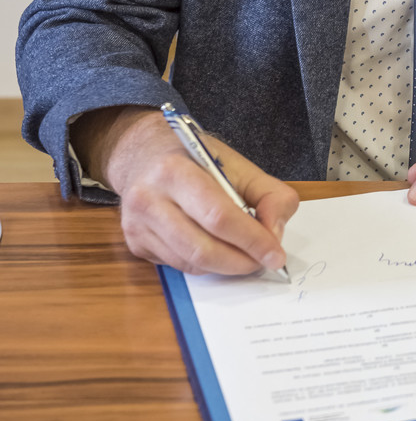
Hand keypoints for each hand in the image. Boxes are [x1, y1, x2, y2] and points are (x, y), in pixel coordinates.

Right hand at [71, 106, 298, 274]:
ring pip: (191, 263)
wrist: (144, 153)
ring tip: (245, 257)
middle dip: (241, 261)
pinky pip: (179, 266)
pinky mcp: (135, 243)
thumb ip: (269, 194)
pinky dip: (206, 265)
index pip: (218, 217)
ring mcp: (137, 225)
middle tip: (263, 262)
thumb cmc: (196, 159)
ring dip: (226, 267)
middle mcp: (148, 199)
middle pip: (203, 248)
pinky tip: (217, 249)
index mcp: (175, 171)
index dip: (252, 240)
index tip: (275, 255)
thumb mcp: (238, 164)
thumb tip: (274, 234)